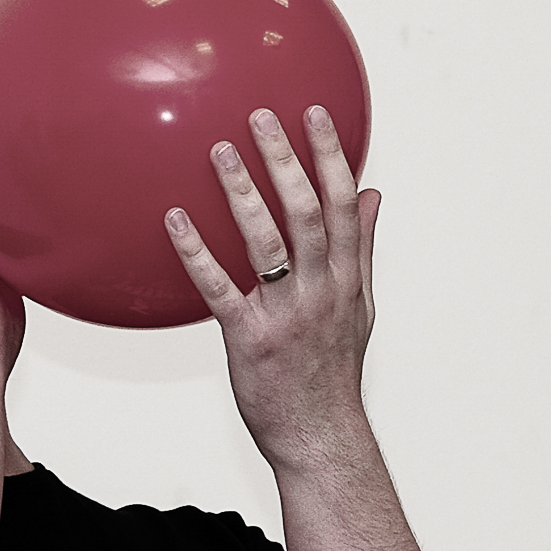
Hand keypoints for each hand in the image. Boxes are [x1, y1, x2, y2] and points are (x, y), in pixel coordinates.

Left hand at [164, 105, 380, 469]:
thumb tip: (375, 195)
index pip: (344, 206)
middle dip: (286, 161)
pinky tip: (176, 219)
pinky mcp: (249, 339)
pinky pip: (220, 289)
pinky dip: (198, 252)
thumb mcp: (361, 307)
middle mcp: (321, 291)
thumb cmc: (334, 370)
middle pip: (306, 214)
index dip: (332, 157)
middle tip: (261, 116)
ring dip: (242, 194)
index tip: (316, 113)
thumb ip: (365, 248)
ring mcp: (286, 314)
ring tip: (220, 151)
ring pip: (266, 243)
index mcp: (348, 279)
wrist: (320, 436)